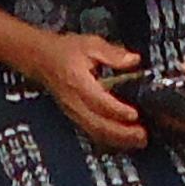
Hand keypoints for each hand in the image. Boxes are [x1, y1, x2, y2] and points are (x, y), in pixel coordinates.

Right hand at [21, 30, 146, 150]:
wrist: (41, 60)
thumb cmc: (66, 52)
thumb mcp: (90, 44)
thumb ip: (113, 54)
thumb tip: (134, 60)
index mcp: (78, 83)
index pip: (99, 102)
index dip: (118, 111)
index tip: (135, 114)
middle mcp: (75, 102)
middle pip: (98, 125)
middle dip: (122, 133)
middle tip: (143, 136)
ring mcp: (73, 113)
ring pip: (96, 132)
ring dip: (118, 140)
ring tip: (138, 141)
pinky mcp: (75, 117)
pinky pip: (92, 132)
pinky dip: (109, 139)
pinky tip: (124, 140)